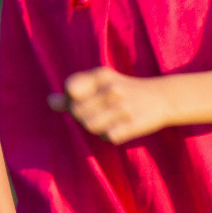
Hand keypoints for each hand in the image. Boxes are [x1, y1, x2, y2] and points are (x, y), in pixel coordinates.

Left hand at [50, 67, 177, 144]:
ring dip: (97, 127)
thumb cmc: (123, 90)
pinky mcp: (133, 124)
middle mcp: (112, 88)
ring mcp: (123, 107)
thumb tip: (50, 102)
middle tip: (100, 112)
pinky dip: (111, 136)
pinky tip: (120, 127)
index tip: (83, 98)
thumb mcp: (99, 84)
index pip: (70, 89)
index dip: (71, 98)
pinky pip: (107, 137)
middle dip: (83, 116)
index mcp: (101, 75)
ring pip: (90, 126)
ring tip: (110, 119)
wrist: (161, 98)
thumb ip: (75, 91)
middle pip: (77, 112)